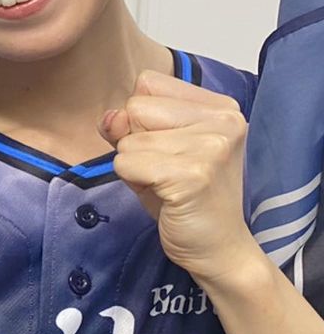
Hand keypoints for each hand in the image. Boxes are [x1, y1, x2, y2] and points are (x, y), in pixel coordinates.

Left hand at [100, 71, 261, 289]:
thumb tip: (111, 117)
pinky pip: (127, 163)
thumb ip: (127, 126)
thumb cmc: (185, 199)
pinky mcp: (193, 174)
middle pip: (135, 107)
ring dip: (135, 167)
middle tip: (167, 172)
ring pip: (128, 140)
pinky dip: (134, 182)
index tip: (167, 150)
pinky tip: (165, 196)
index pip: (147, 84)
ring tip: (168, 186)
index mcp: (220, 106)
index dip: (141, 119)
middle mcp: (223, 119)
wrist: (218, 249)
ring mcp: (211, 146)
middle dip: (136, 143)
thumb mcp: (152, 151)